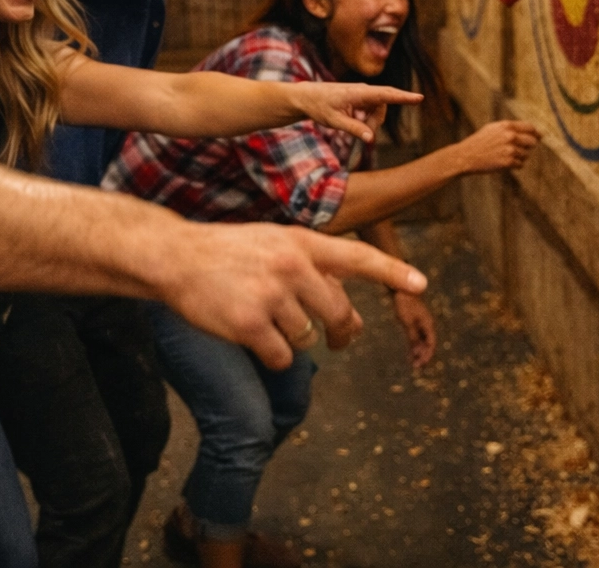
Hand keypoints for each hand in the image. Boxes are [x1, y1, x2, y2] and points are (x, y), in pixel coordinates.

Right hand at [158, 224, 427, 370]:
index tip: (422, 283)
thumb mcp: (275, 244)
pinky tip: (251, 336)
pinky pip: (282, 356)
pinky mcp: (249, 324)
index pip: (357, 257)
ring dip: (292, 337)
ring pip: (308, 337)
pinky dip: (273, 354)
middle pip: (338, 313)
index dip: (392, 272)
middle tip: (339, 340)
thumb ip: (312, 270)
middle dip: (341, 331)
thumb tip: (347, 313)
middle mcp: (291, 266)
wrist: (175, 256)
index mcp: (301, 242)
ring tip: (263, 316)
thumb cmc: (230, 252)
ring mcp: (270, 295)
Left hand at [291, 82, 421, 142]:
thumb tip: (371, 138)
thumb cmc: (319, 106)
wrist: (307, 97)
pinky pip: (372, 110)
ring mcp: (363, 93)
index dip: (403, 97)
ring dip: (370, 122)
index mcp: (357, 93)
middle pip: (383, 107)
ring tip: (352, 125)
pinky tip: (352, 119)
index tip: (419, 98)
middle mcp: (363, 90)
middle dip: (377, 121)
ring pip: (378, 111)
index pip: (385, 95)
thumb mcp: (334, 121)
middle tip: (363, 133)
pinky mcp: (362, 98)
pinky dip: (366, 119)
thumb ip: (354, 129)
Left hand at [393, 291, 436, 368]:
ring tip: (412, 361)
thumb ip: (412, 336)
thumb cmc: (404, 302)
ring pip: (422, 339)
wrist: (400, 286)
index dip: (427, 356)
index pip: (431, 344)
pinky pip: (416, 334)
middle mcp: (426, 323)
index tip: (420, 366)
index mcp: (428, 324)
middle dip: (423, 355)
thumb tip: (416, 350)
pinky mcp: (413, 318)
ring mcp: (420, 320)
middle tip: (415, 366)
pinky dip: (414, 343)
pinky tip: (409, 349)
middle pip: (428, 343)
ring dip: (418, 350)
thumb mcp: (407, 322)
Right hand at [454, 120, 540, 173]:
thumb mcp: (494, 128)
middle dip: (528, 146)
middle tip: (519, 149)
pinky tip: (503, 162)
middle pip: (532, 142)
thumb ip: (511, 128)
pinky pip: (520, 164)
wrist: (466, 156)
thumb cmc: (480, 142)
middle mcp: (510, 136)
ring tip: (505, 156)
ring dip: (519, 157)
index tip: (538, 137)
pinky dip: (514, 165)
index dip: (536, 133)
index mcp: (507, 126)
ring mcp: (510, 149)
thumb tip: (533, 131)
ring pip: (526, 155)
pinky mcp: (508, 162)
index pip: (530, 128)